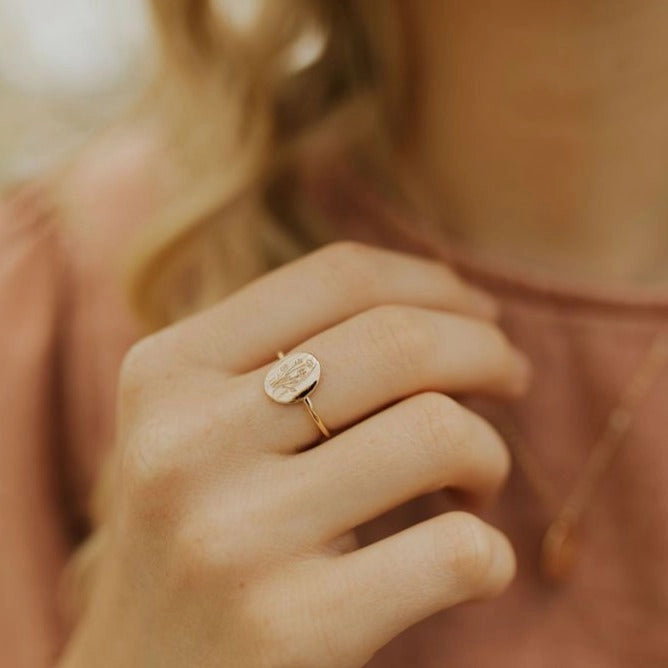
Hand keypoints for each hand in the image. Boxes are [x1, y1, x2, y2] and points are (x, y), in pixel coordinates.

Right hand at [60, 242, 530, 667]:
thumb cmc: (196, 532)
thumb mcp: (201, 424)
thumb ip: (288, 355)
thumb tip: (444, 307)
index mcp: (165, 372)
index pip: (338, 276)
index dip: (433, 283)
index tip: (479, 312)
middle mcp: (185, 443)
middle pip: (397, 342)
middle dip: (486, 351)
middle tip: (510, 380)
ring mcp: (233, 538)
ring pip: (437, 431)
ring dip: (490, 452)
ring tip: (475, 481)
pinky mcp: (290, 630)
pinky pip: (455, 552)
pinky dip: (491, 552)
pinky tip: (471, 560)